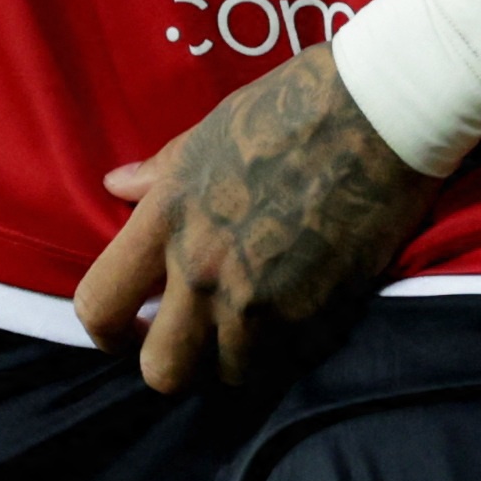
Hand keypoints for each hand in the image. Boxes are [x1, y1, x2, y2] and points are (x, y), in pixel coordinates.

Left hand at [73, 42, 431, 391]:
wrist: (381, 111)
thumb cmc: (293, 105)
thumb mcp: (211, 129)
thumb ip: (162, 172)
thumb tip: (117, 185)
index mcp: (167, 218)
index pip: (99, 305)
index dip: (107, 331)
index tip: (129, 328)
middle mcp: (204, 270)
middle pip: (163, 371)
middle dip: (177, 363)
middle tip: (197, 338)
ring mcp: (261, 299)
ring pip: (231, 375)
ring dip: (242, 355)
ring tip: (259, 319)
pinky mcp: (316, 315)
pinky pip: (291, 361)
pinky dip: (294, 347)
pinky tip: (305, 307)